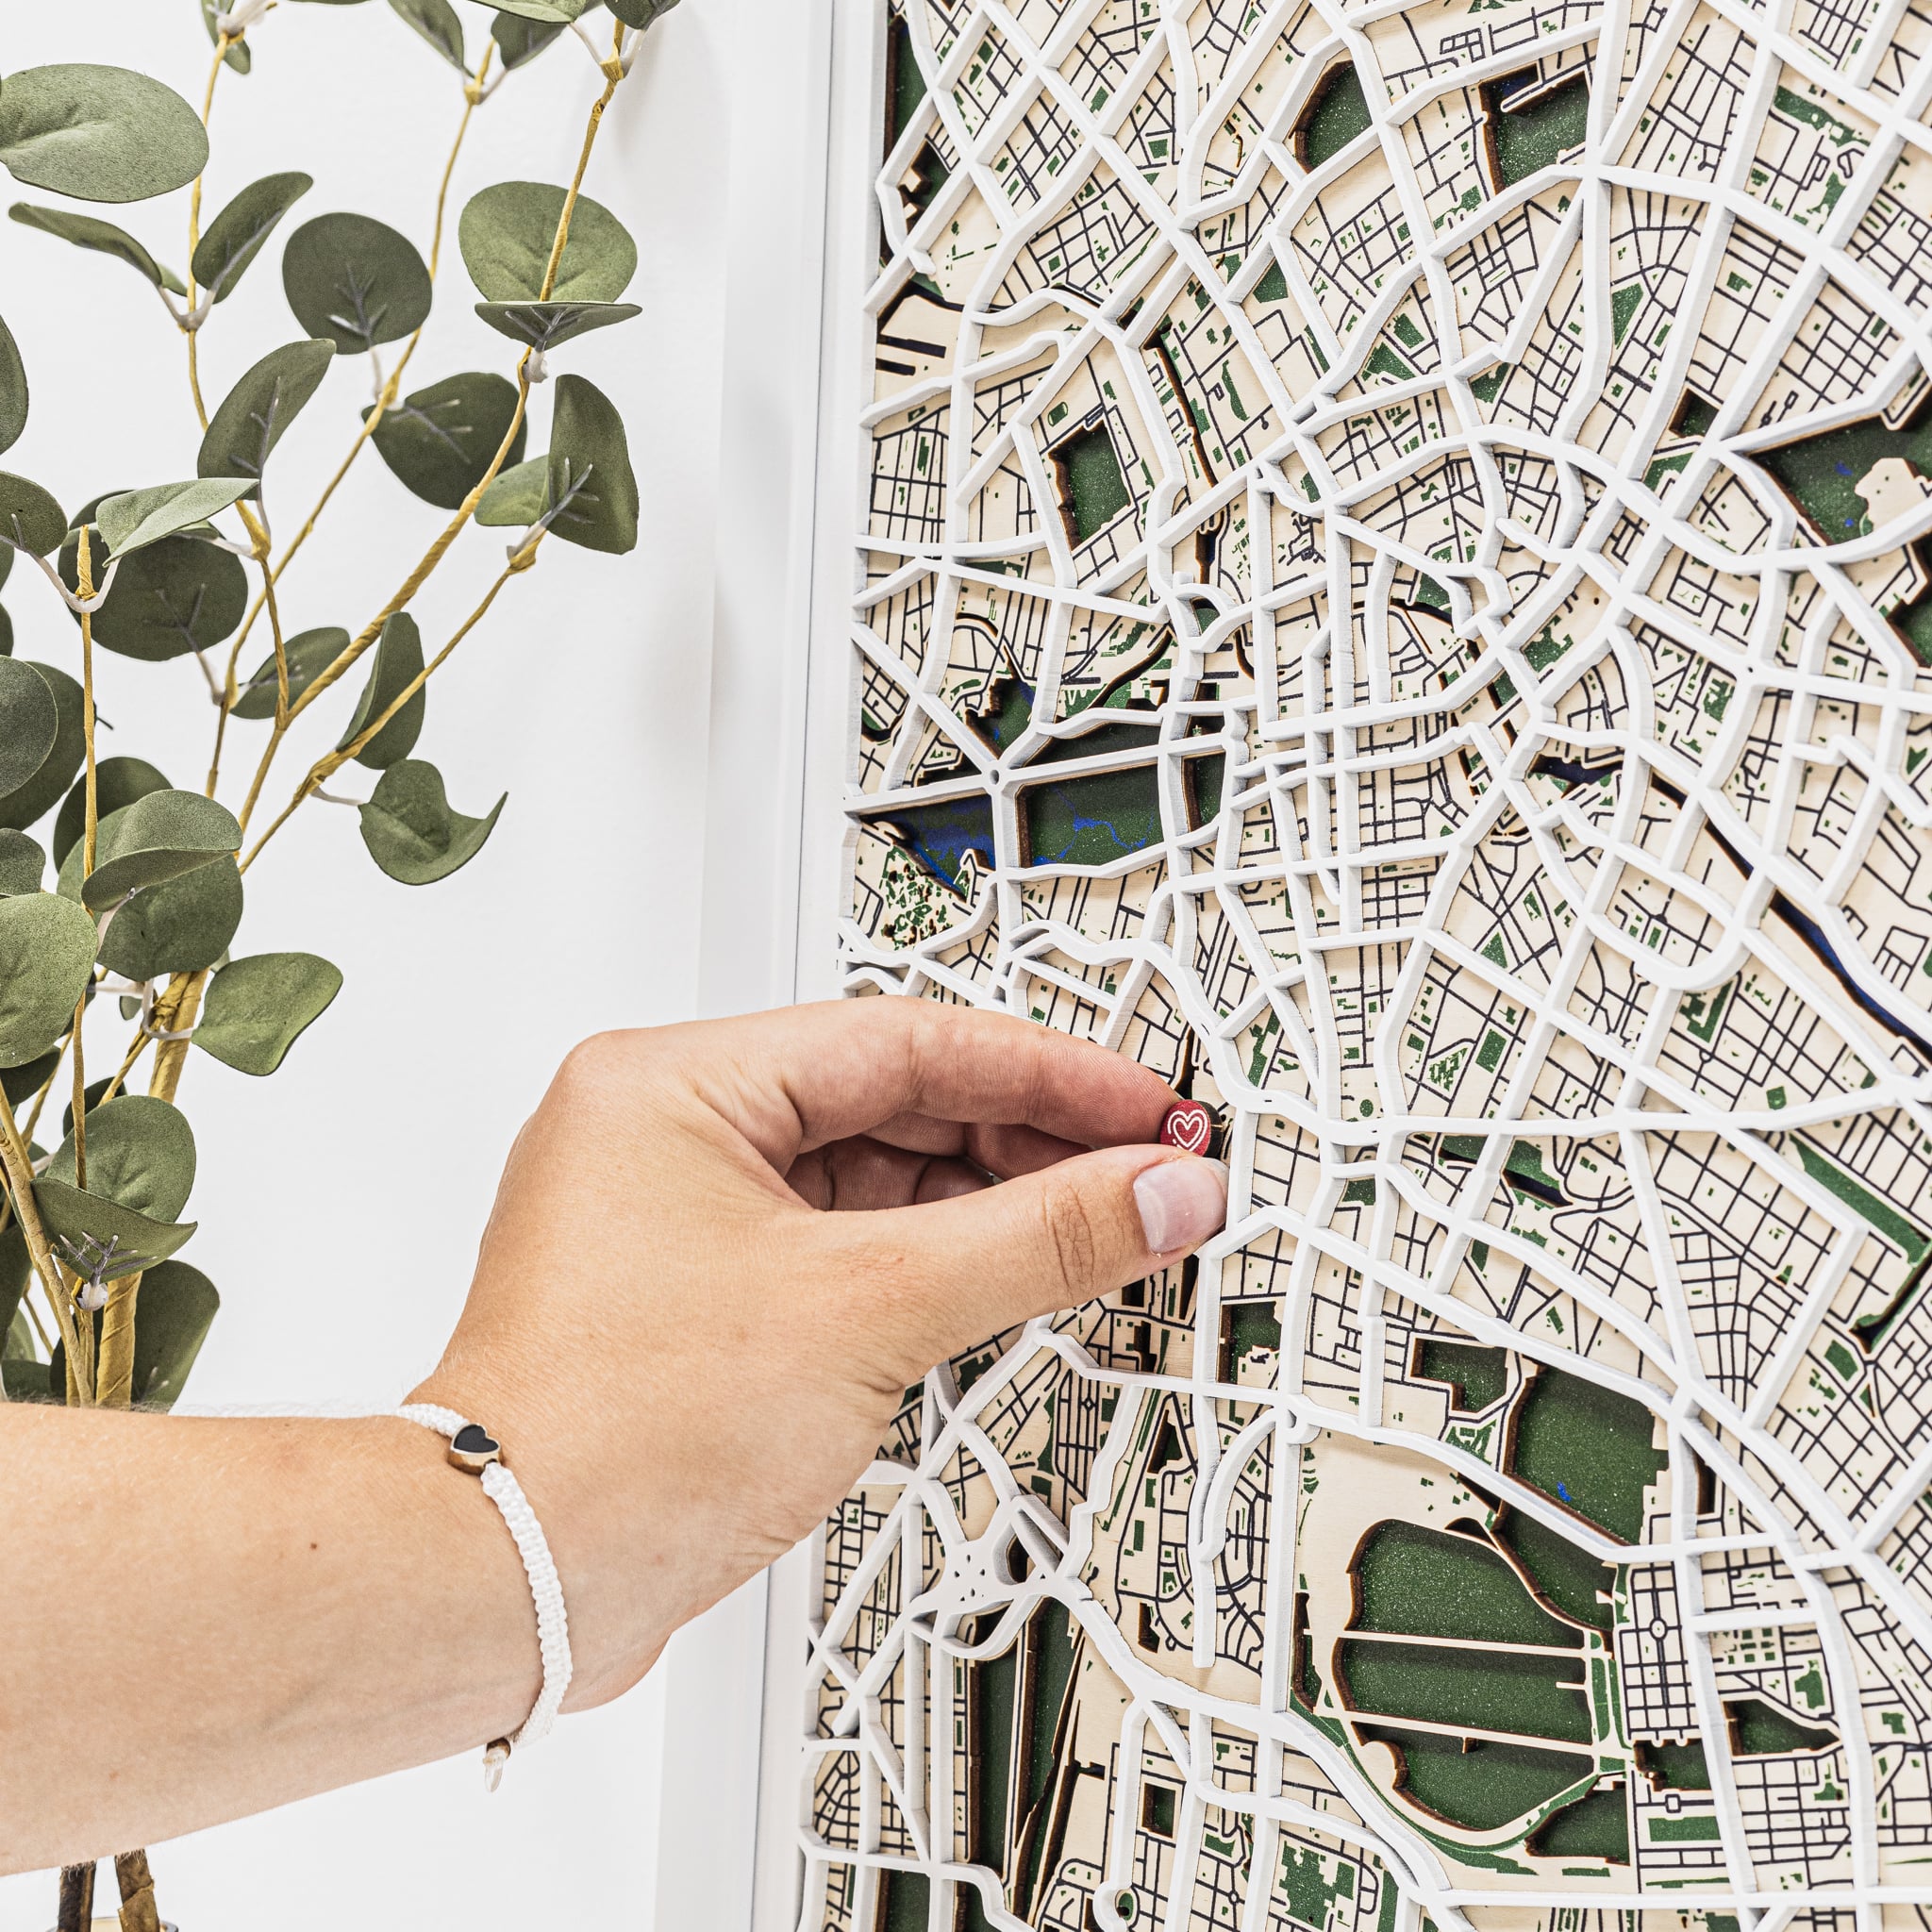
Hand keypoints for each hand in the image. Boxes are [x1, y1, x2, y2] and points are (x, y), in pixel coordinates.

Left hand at [412, 998, 1228, 1706]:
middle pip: (888, 1101)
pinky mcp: (692, 1300)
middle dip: (1024, 1140)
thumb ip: (1035, 1239)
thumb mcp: (869, 1310)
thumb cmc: (617, 1438)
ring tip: (1092, 1228)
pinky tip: (1001, 1281)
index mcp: (672, 1083)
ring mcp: (673, 1219)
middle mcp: (662, 1133)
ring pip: (866, 1178)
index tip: (1142, 1106)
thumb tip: (1152, 1192)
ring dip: (982, 1206)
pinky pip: (836, 1246)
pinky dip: (923, 1263)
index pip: (903, 1039)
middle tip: (1138, 1170)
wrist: (508, 1583)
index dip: (1046, 1072)